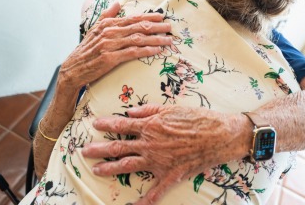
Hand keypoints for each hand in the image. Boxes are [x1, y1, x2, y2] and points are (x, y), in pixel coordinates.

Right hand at [60, 2, 172, 90]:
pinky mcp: (110, 58)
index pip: (132, 18)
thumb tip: (118, 3)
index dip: (148, 17)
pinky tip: (157, 50)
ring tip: (168, 40)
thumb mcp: (94, 30)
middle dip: (156, 26)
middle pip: (138, 27)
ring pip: (138, 39)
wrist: (73, 69)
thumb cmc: (86, 51)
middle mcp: (109, 32)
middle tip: (170, 27)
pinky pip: (132, 53)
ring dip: (155, 39)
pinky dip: (146, 51)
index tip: (162, 16)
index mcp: (107, 24)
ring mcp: (109, 45)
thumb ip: (107, 16)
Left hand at [81, 105, 251, 204]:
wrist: (220, 135)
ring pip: (128, 167)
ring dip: (110, 169)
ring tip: (96, 171)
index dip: (106, 125)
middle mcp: (150, 145)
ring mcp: (158, 162)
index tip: (94, 125)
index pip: (122, 125)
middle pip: (119, 148)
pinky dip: (143, 202)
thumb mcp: (172, 108)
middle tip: (84, 151)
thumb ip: (149, 111)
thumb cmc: (197, 119)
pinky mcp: (170, 176)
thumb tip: (130, 112)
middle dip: (99, 149)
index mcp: (150, 126)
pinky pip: (155, 192)